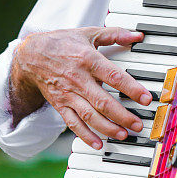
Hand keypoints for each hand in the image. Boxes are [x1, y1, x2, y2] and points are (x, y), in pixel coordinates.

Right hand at [9, 26, 149, 149]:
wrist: (30, 54)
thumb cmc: (62, 43)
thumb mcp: (88, 33)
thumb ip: (114, 34)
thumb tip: (137, 35)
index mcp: (88, 60)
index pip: (113, 76)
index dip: (131, 89)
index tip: (146, 99)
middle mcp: (78, 79)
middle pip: (103, 101)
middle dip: (122, 116)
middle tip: (138, 124)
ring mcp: (68, 94)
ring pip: (89, 115)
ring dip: (107, 128)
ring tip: (123, 135)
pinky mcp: (60, 105)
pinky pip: (73, 123)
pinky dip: (85, 135)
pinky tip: (98, 144)